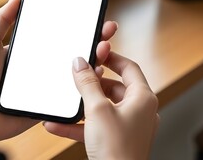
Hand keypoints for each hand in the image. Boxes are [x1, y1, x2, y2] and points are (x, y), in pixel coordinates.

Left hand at [0, 0, 117, 144]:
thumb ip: (2, 20)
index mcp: (30, 53)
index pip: (58, 37)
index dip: (75, 27)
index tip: (92, 16)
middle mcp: (42, 69)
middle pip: (72, 53)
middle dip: (93, 40)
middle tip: (107, 29)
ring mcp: (47, 87)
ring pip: (76, 73)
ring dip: (95, 60)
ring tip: (105, 48)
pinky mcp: (49, 105)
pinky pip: (71, 95)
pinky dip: (86, 86)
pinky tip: (98, 73)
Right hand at [44, 52, 158, 158]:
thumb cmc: (116, 150)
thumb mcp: (97, 110)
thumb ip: (87, 84)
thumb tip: (80, 63)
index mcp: (143, 98)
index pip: (129, 68)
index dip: (111, 58)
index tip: (96, 52)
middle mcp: (140, 111)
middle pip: (114, 88)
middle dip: (92, 85)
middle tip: (76, 78)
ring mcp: (129, 126)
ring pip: (103, 108)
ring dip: (82, 107)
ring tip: (65, 104)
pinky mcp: (118, 140)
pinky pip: (98, 125)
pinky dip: (80, 124)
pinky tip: (59, 125)